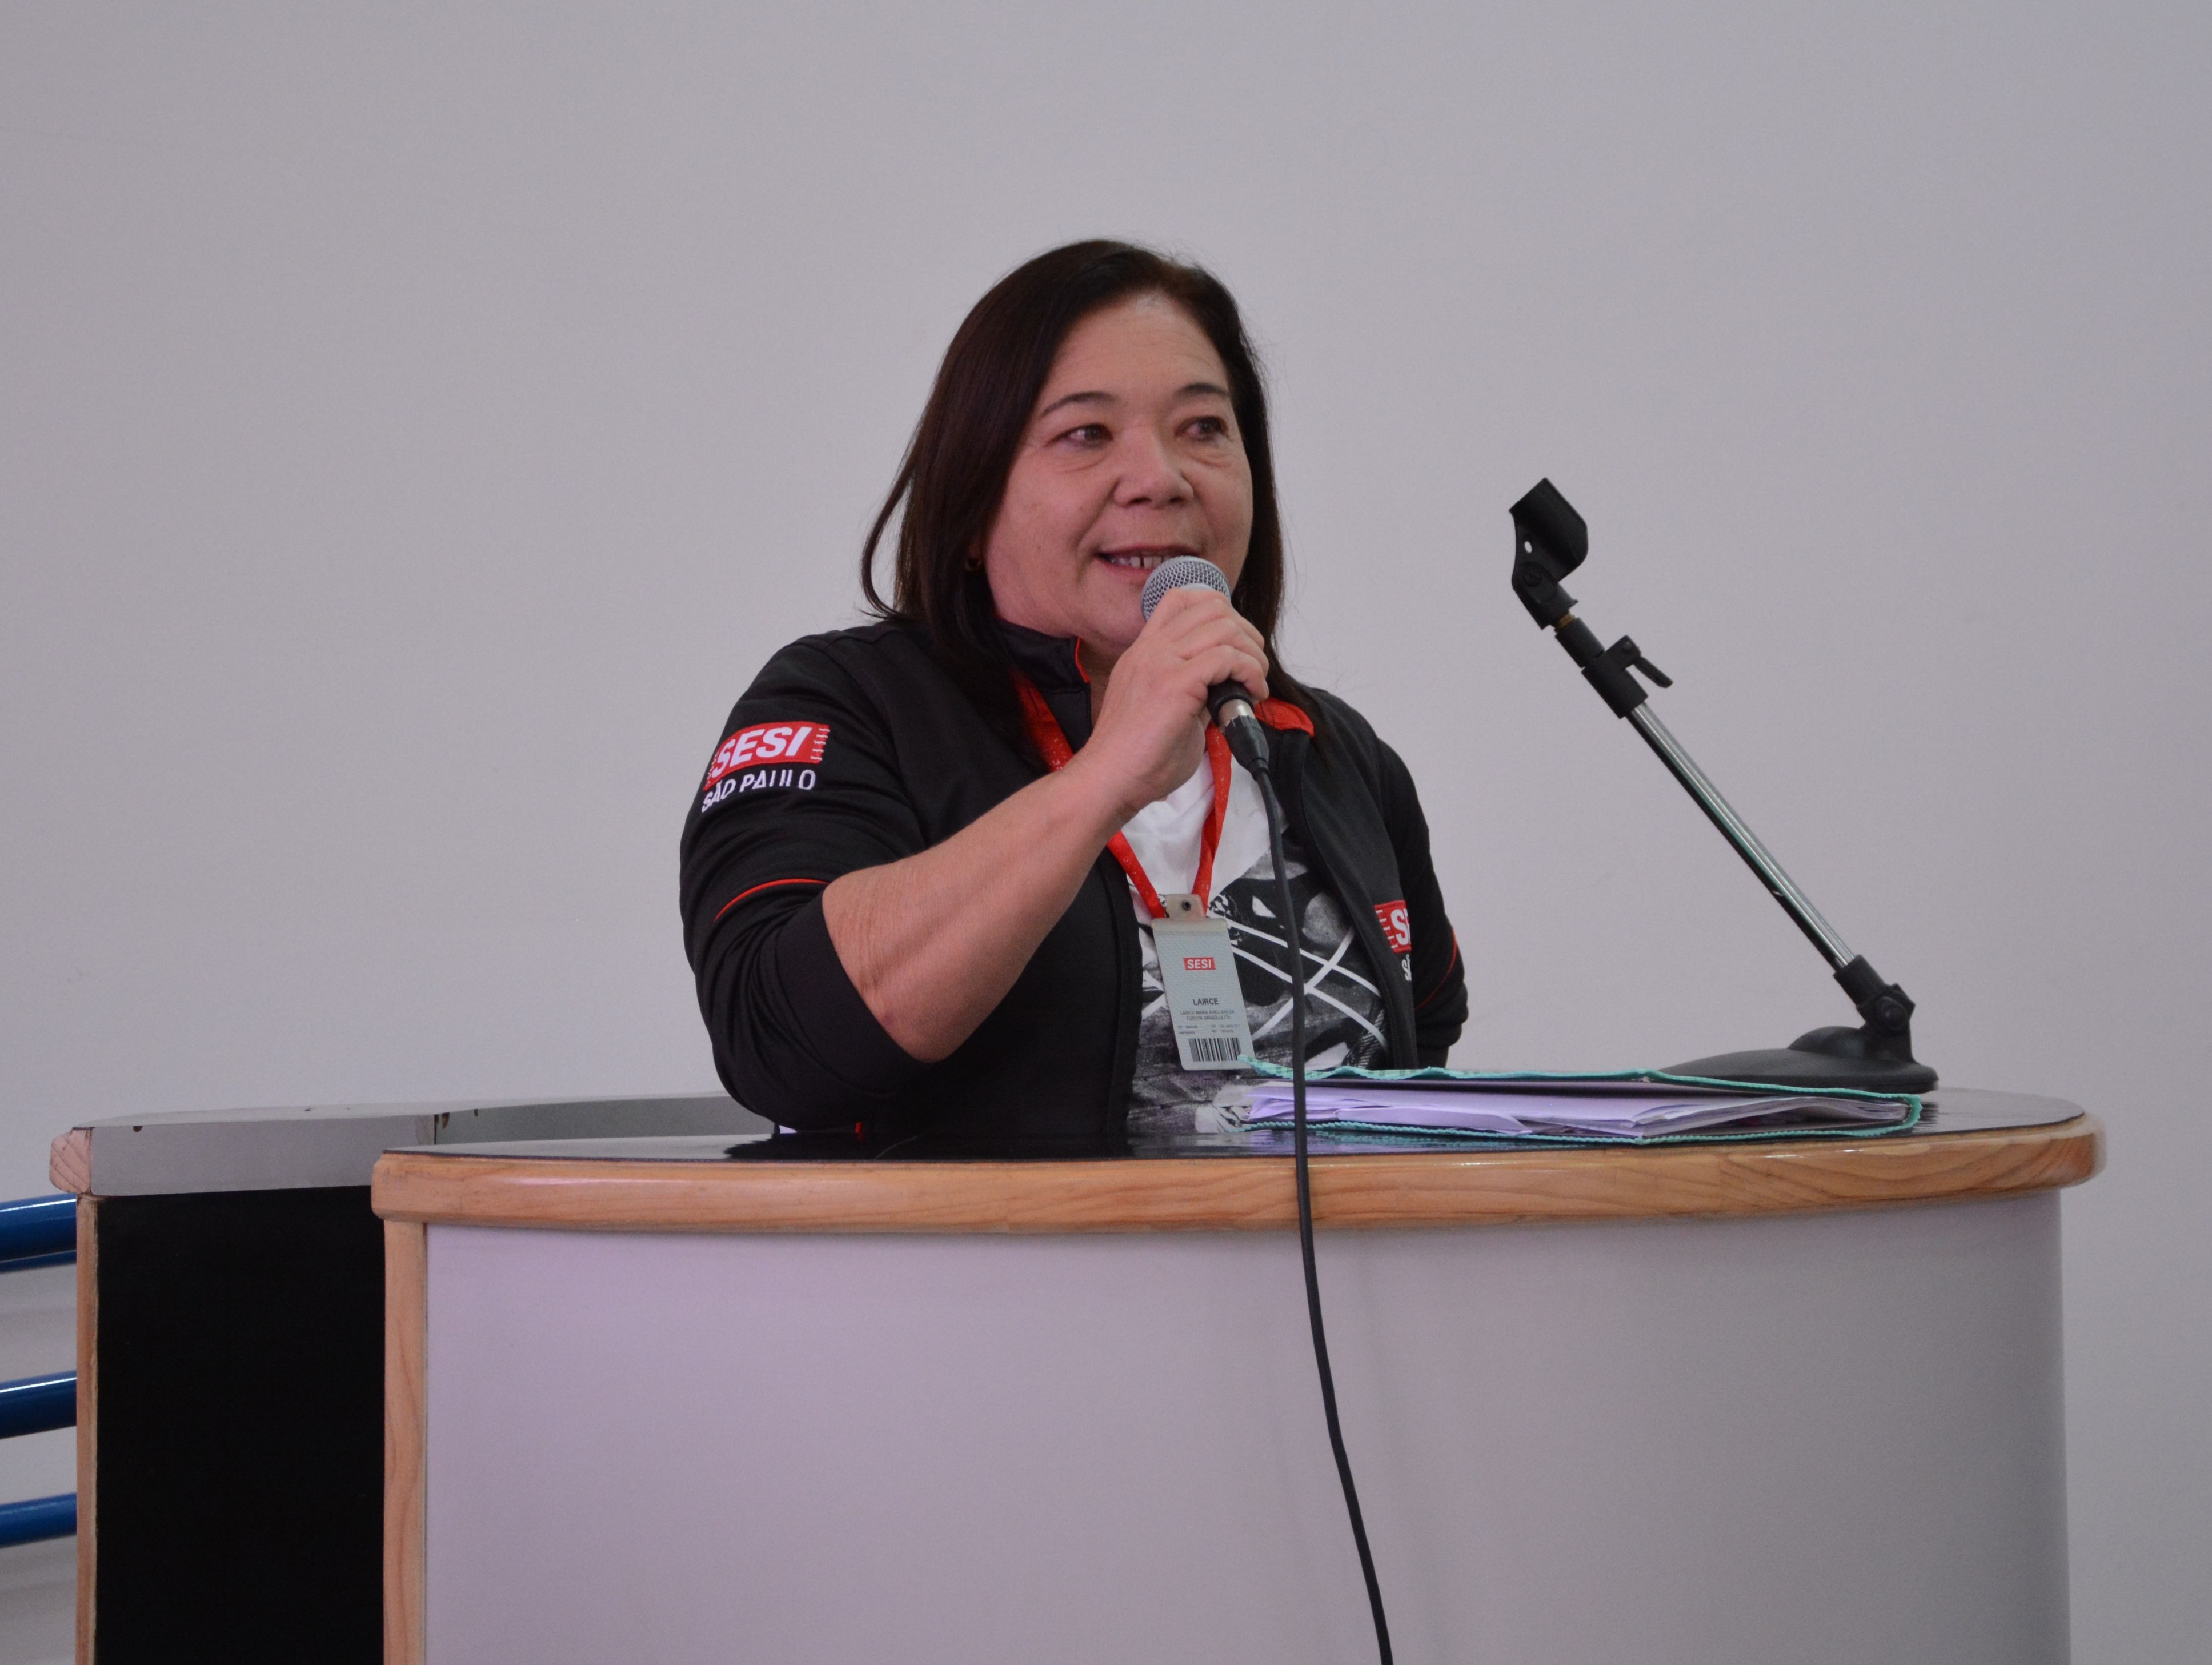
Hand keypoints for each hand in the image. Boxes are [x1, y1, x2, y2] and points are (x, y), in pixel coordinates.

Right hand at [1068, 586, 1269, 822]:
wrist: (1108, 780)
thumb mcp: (1166, 711)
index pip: (1181, 600)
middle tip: (1254, 666)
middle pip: (1211, 606)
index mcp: (1144, 652)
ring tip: (1256, 683)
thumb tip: (1226, 689)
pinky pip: (1226, 658)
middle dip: (1245, 633)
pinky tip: (1251, 694)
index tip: (1236, 646)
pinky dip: (1249, 672)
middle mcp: (1150, 649)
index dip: (1219, 612)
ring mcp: (1160, 662)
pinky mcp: (1174, 684)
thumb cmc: (1134, 759)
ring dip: (1252, 654)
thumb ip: (1194, 692)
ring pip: (1223, 628)